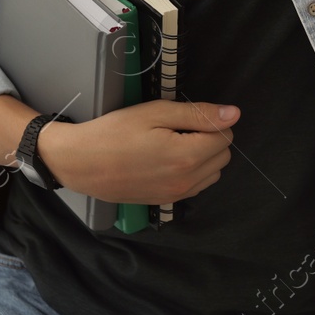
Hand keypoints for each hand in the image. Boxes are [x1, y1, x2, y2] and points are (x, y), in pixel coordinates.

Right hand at [39, 99, 238, 204]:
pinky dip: (193, 171)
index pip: (225, 135)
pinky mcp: (166, 201)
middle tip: (177, 128)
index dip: (210, 120)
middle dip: (209, 138)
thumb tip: (233, 114)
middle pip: (223, 155)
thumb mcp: (155, 113)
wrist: (80, 164)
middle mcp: (187, 181)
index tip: (185, 117)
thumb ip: (197, 114)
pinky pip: (197, 186)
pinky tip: (168, 159)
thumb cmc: (115, 132)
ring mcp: (177, 195)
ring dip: (203, 156)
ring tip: (173, 143)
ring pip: (213, 173)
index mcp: (187, 156)